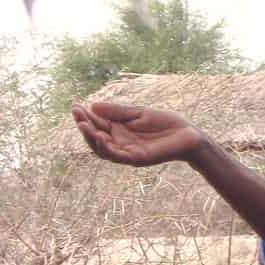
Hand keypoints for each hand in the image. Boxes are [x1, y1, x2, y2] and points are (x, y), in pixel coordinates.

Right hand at [72, 100, 203, 167]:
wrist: (188, 135)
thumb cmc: (165, 124)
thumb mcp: (138, 113)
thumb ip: (117, 111)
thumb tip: (92, 105)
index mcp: (120, 131)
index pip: (98, 125)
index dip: (86, 117)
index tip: (76, 106)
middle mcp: (121, 143)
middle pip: (96, 137)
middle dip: (85, 125)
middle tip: (76, 112)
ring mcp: (128, 153)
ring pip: (103, 149)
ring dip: (91, 138)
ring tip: (82, 124)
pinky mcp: (137, 159)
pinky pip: (118, 156)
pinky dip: (107, 147)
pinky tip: (99, 136)